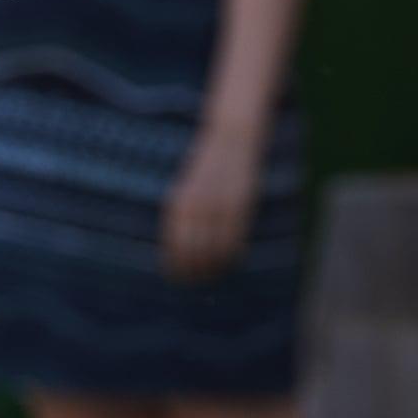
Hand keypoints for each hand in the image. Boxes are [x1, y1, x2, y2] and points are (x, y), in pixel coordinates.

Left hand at [159, 125, 260, 281]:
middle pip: (194, 251)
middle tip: (195, 282)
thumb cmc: (205, 165)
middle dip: (193, 271)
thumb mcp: (186, 188)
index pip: (174, 245)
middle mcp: (198, 206)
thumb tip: (177, 245)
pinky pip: (237, 236)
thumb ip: (182, 214)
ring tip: (213, 276)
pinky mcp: (243, 203)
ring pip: (216, 248)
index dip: (175, 266)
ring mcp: (221, 205)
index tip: (176, 278)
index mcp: (179, 202)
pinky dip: (233, 252)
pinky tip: (232, 259)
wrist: (231, 135)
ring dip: (214, 266)